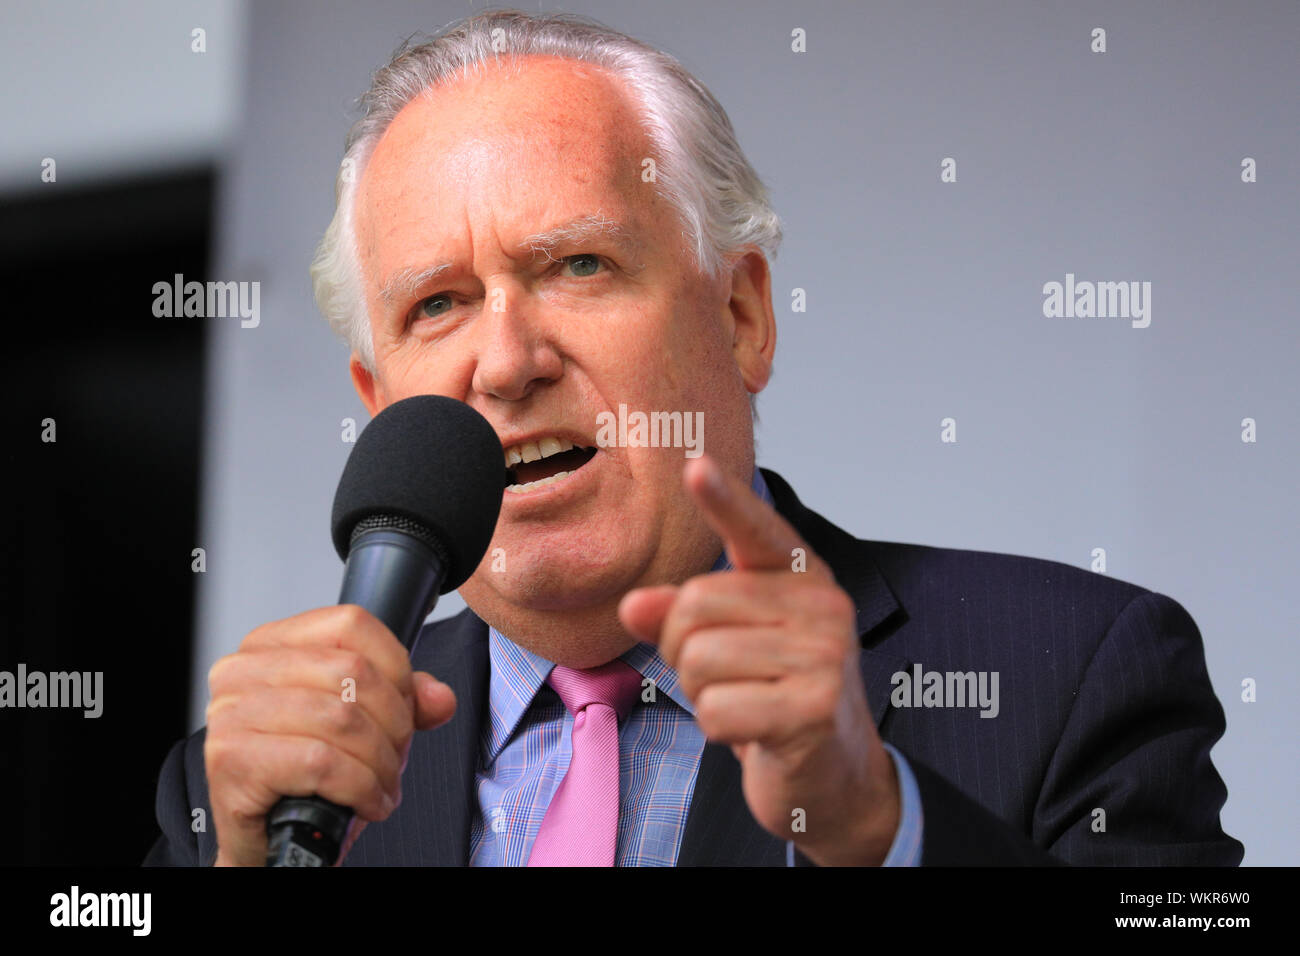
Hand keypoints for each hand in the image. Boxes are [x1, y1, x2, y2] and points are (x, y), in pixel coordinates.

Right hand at [204, 604, 456, 865]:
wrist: (270, 840)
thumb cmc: (306, 777)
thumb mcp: (361, 725)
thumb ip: (402, 699)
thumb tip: (439, 697)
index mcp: (270, 645)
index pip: (351, 624)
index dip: (395, 665)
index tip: (406, 704)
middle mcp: (242, 672)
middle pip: (352, 671)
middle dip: (393, 722)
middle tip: (395, 755)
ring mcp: (232, 714)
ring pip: (342, 718)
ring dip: (380, 762)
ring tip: (384, 784)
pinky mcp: (232, 760)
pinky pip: (322, 763)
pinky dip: (360, 788)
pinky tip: (367, 802)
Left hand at [619, 456, 899, 864]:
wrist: (837, 776)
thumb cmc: (779, 698)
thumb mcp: (729, 646)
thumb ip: (679, 616)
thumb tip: (633, 605)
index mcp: (801, 579)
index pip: (756, 531)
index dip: (723, 500)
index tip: (696, 465)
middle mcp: (822, 608)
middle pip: (694, 605)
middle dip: (681, 648)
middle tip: (718, 675)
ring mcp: (825, 658)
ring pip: (699, 659)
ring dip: (700, 693)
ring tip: (741, 701)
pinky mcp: (814, 710)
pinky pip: (716, 709)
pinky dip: (718, 729)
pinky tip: (753, 732)